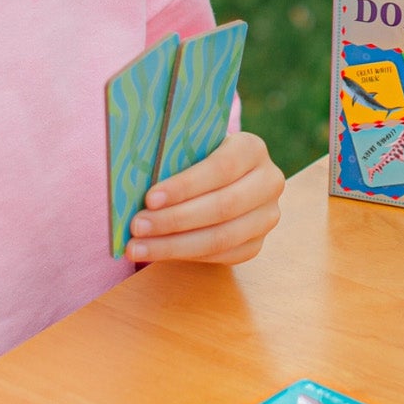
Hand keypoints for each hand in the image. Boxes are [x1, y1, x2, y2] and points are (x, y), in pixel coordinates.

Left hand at [126, 131, 283, 264]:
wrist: (220, 178)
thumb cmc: (196, 158)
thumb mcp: (191, 148)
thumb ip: (175, 158)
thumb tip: (135, 179)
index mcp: (252, 149)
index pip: (221, 168)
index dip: (185, 186)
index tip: (149, 198)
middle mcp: (268, 182)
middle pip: (222, 206)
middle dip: (175, 219)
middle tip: (136, 227)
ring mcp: (266, 216)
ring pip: (222, 238)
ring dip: (175, 245)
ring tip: (138, 247)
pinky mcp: (257, 243)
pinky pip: (222, 256)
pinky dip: (187, 256)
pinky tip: (159, 253)